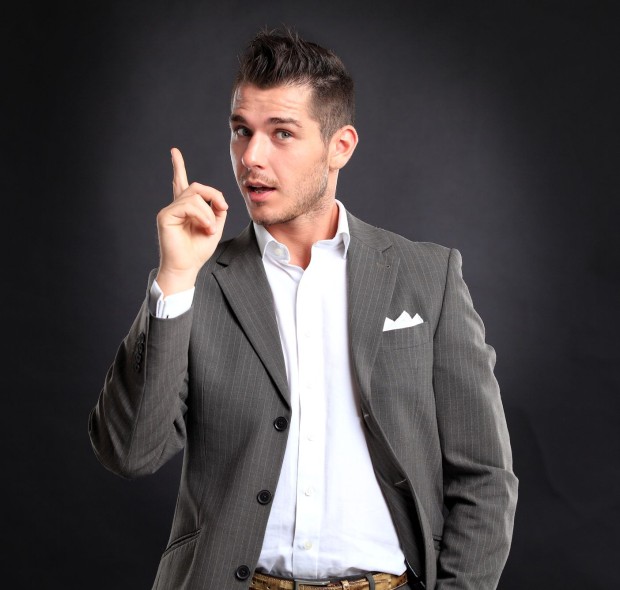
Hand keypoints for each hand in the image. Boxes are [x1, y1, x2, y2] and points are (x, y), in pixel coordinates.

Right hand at [155, 147, 227, 295]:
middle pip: (196, 187)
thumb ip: (217, 211)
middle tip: (222, 210)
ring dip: (209, 212)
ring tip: (210, 228)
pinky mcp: (165, 216)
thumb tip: (218, 200)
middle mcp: (175, 207)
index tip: (174, 151)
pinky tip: (205, 227)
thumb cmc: (198, 251)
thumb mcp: (215, 228)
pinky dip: (202, 215)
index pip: (180, 183)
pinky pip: (188, 205)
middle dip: (214, 195)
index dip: (178, 166)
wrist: (186, 268)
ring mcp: (169, 211)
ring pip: (194, 196)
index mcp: (185, 209)